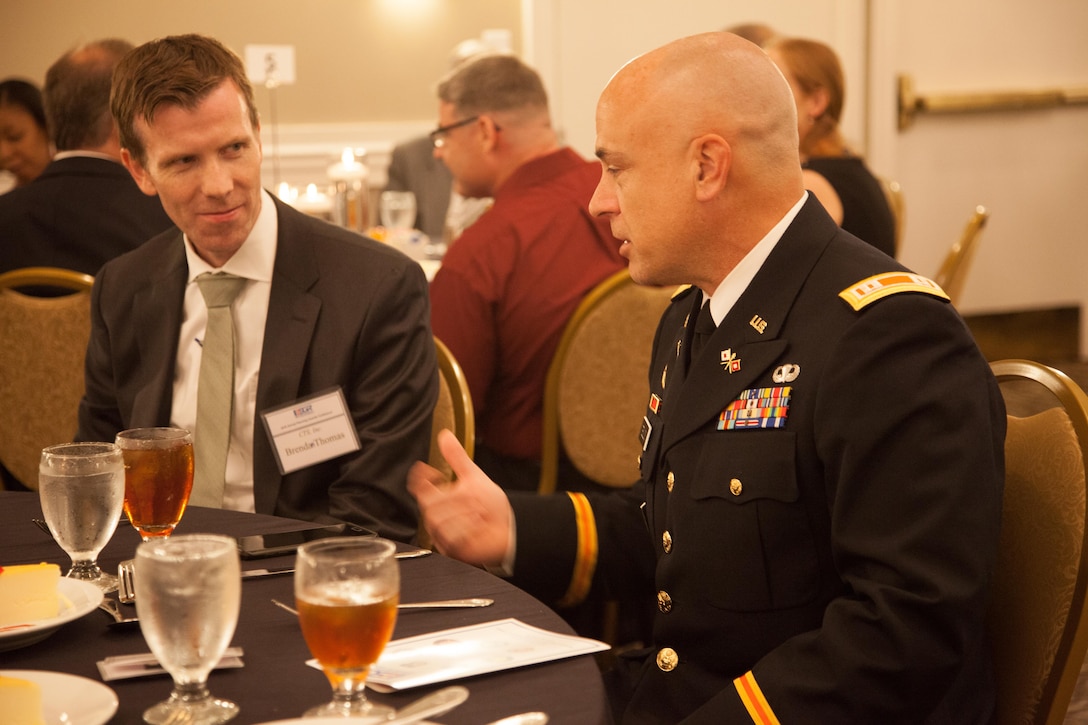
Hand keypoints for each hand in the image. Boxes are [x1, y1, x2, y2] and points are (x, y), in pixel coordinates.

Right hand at [407, 429, 512, 567]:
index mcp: (438, 498)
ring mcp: (442, 534)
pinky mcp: (451, 549)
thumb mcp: (473, 475)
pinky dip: (467, 528)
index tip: (426, 470)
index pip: (419, 487)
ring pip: (439, 521)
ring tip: (479, 512)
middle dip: (454, 499)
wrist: (509, 528)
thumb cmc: (490, 504)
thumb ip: (457, 457)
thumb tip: (445, 435)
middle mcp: (436, 516)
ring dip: (463, 514)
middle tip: (472, 498)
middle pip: (428, 505)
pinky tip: (479, 523)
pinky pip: (451, 537)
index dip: (420, 479)